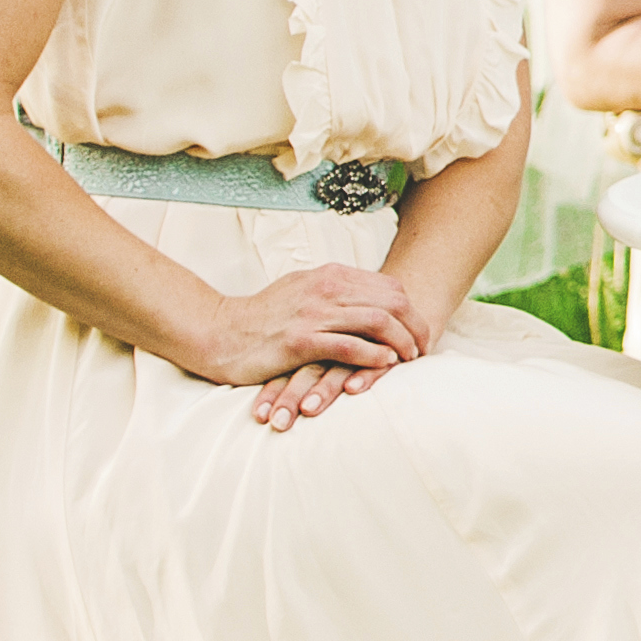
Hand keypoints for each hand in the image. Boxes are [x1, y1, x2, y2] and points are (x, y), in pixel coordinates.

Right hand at [193, 264, 433, 428]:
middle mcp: (325, 289)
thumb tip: (370, 299)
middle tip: (422, 349)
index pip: (389, 287)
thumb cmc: (263, 317)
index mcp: (330, 276)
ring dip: (401, 342)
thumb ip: (336, 292)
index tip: (418, 331)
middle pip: (391, 301)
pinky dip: (373, 356)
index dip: (410, 310)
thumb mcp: (304, 292)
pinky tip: (384, 365)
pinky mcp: (300, 340)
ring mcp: (313, 313)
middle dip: (415, 326)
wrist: (217, 331)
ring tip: (409, 359)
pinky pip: (349, 346)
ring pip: (377, 321)